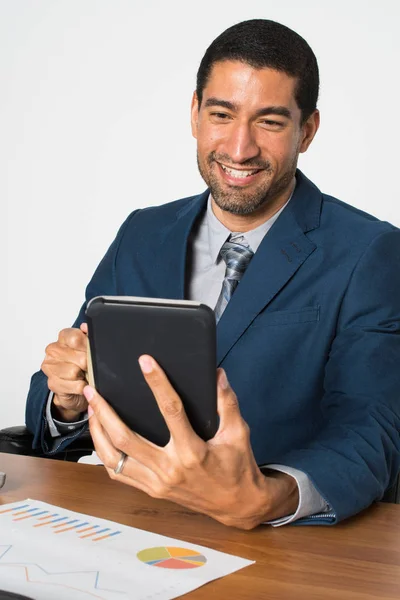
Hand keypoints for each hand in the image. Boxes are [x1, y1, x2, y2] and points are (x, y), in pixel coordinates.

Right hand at [41, 323, 88, 420]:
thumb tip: (85, 327)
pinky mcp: (52, 383)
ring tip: (83, 375)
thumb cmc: (83, 365)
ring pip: (74, 372)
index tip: (90, 352)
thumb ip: (89, 335)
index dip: (87, 347)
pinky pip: (74, 385)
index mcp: (63, 337)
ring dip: (84, 377)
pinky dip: (81, 387)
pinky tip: (80, 384)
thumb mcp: (89, 347)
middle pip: (80, 358)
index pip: (76, 338)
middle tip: (88, 367)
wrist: (75, 388)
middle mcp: (53, 350)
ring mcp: (50, 367)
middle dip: (88, 365)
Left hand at [84, 356, 298, 528]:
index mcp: (193, 451)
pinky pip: (119, 474)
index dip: (157, 383)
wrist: (237, 505)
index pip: (171, 410)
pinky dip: (105, 455)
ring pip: (115, 458)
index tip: (145, 362)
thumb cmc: (237, 466)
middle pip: (126, 438)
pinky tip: (100, 437)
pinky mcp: (152, 490)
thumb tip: (217, 374)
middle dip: (105, 411)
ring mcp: (157, 482)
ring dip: (98, 432)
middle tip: (92, 390)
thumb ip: (226, 402)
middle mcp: (170, 468)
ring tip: (91, 409)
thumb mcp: (238, 433)